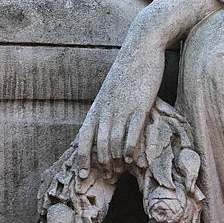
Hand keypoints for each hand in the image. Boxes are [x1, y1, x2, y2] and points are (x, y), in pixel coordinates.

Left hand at [74, 0, 220, 176]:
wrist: (141, 46)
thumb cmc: (128, 68)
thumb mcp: (112, 88)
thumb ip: (108, 106)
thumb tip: (105, 122)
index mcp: (97, 106)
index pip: (83, 138)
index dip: (81, 158)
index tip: (81, 175)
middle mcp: (106, 110)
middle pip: (99, 145)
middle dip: (101, 164)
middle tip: (107, 176)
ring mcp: (122, 108)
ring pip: (114, 142)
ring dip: (115, 160)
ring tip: (120, 171)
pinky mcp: (139, 106)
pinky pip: (132, 134)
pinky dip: (131, 150)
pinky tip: (133, 159)